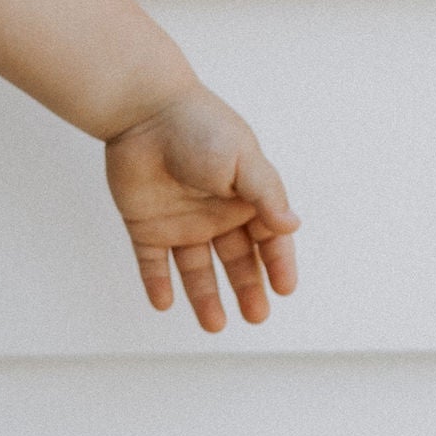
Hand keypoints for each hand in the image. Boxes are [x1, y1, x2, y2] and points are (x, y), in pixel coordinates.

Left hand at [104, 89, 299, 330]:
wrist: (142, 110)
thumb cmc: (199, 127)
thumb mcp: (242, 159)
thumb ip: (265, 194)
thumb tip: (293, 225)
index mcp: (245, 196)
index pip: (269, 238)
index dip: (278, 263)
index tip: (284, 289)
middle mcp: (215, 213)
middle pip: (236, 260)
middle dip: (248, 288)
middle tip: (256, 316)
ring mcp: (181, 221)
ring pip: (196, 269)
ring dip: (205, 296)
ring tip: (215, 325)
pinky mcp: (146, 225)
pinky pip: (152, 261)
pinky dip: (157, 282)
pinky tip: (164, 304)